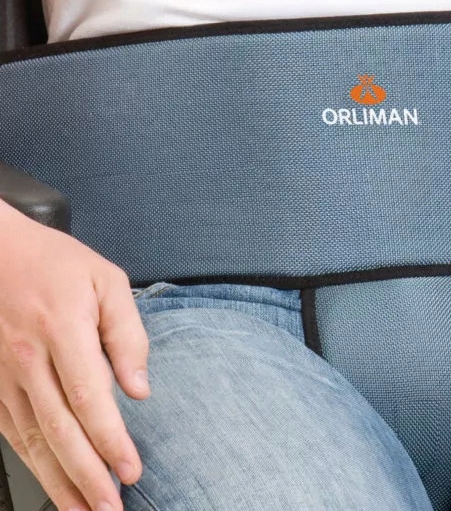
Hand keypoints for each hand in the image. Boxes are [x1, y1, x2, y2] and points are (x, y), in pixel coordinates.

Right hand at [0, 203, 149, 510]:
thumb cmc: (58, 263)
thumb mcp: (107, 281)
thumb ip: (127, 333)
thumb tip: (139, 388)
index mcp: (63, 328)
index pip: (89, 397)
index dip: (111, 440)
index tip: (131, 470)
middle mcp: (29, 357)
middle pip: (59, 429)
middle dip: (87, 476)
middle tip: (111, 508)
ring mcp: (5, 374)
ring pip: (32, 440)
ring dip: (59, 481)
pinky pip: (13, 431)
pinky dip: (33, 462)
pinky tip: (51, 482)